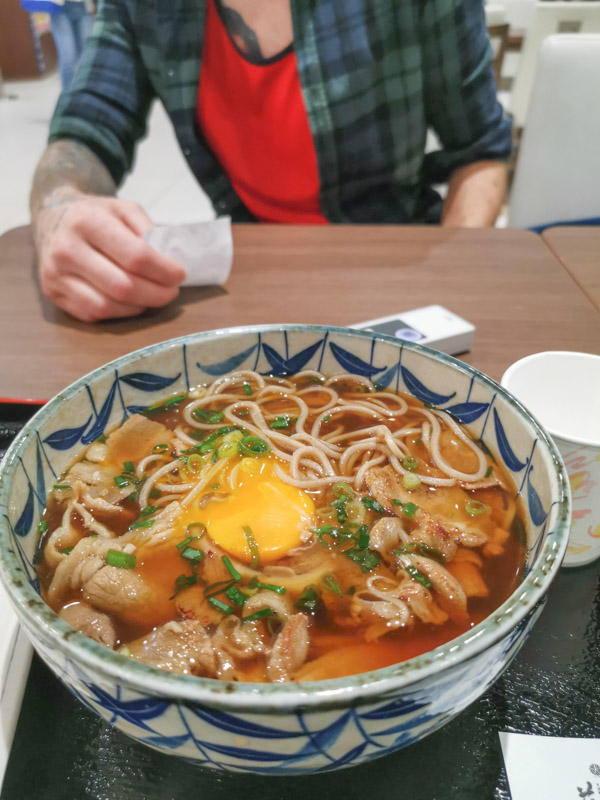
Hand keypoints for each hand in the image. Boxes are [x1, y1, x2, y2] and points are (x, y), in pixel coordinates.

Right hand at [34, 190, 185, 321]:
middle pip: (123, 286)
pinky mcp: (54, 293)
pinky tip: (131, 301)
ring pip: (108, 306)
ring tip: (153, 296)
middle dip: (156, 294)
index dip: (163, 271)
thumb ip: (149, 231)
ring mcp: (56, 274)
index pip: (135, 256)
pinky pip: (94, 313)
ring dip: (139, 306)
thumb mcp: (124, 209)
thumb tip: (169, 261)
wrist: (53, 218)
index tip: (179, 274)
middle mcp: (66, 249)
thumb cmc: (95, 215)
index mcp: (87, 221)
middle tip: (171, 292)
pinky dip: (120, 312)